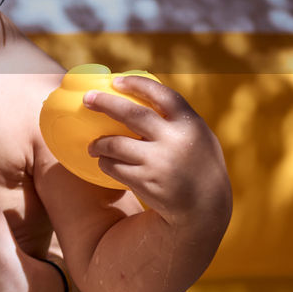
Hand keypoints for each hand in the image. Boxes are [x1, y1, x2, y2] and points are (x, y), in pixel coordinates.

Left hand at [85, 75, 230, 226]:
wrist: (205, 209)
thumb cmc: (196, 166)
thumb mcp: (198, 138)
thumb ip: (176, 120)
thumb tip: (140, 95)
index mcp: (191, 125)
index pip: (163, 95)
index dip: (138, 85)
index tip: (116, 81)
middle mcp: (176, 141)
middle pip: (132, 114)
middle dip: (105, 103)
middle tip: (87, 99)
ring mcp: (160, 162)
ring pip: (115, 144)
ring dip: (99, 143)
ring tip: (93, 146)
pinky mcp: (146, 182)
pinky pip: (114, 167)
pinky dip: (106, 164)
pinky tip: (105, 163)